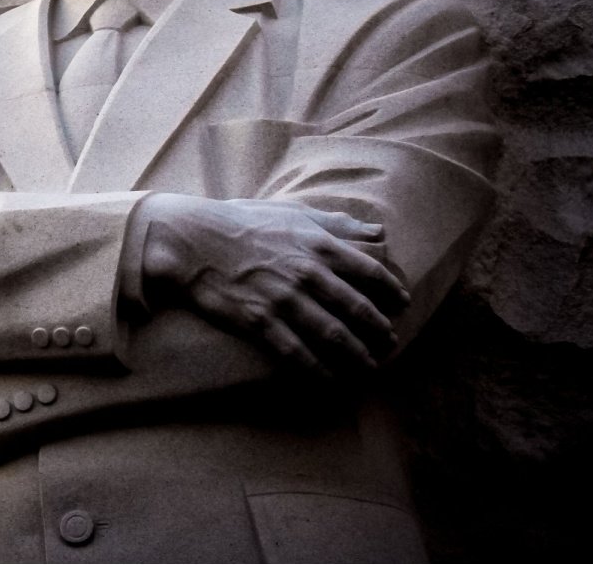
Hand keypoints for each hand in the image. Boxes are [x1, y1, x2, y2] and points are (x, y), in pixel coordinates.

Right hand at [137, 195, 408, 375]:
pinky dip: (317, 369)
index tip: (401, 305)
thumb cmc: (241, 223)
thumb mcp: (292, 213)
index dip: (392, 292)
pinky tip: (329, 379)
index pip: (371, 273)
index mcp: (317, 244)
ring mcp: (283, 299)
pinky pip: (296, 352)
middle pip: (358, 310)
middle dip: (380, 332)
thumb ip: (338, 224)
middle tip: (390, 344)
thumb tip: (379, 232)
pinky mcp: (259, 321)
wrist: (191, 240)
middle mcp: (306, 273)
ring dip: (357, 355)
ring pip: (333, 335)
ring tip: (369, 367)